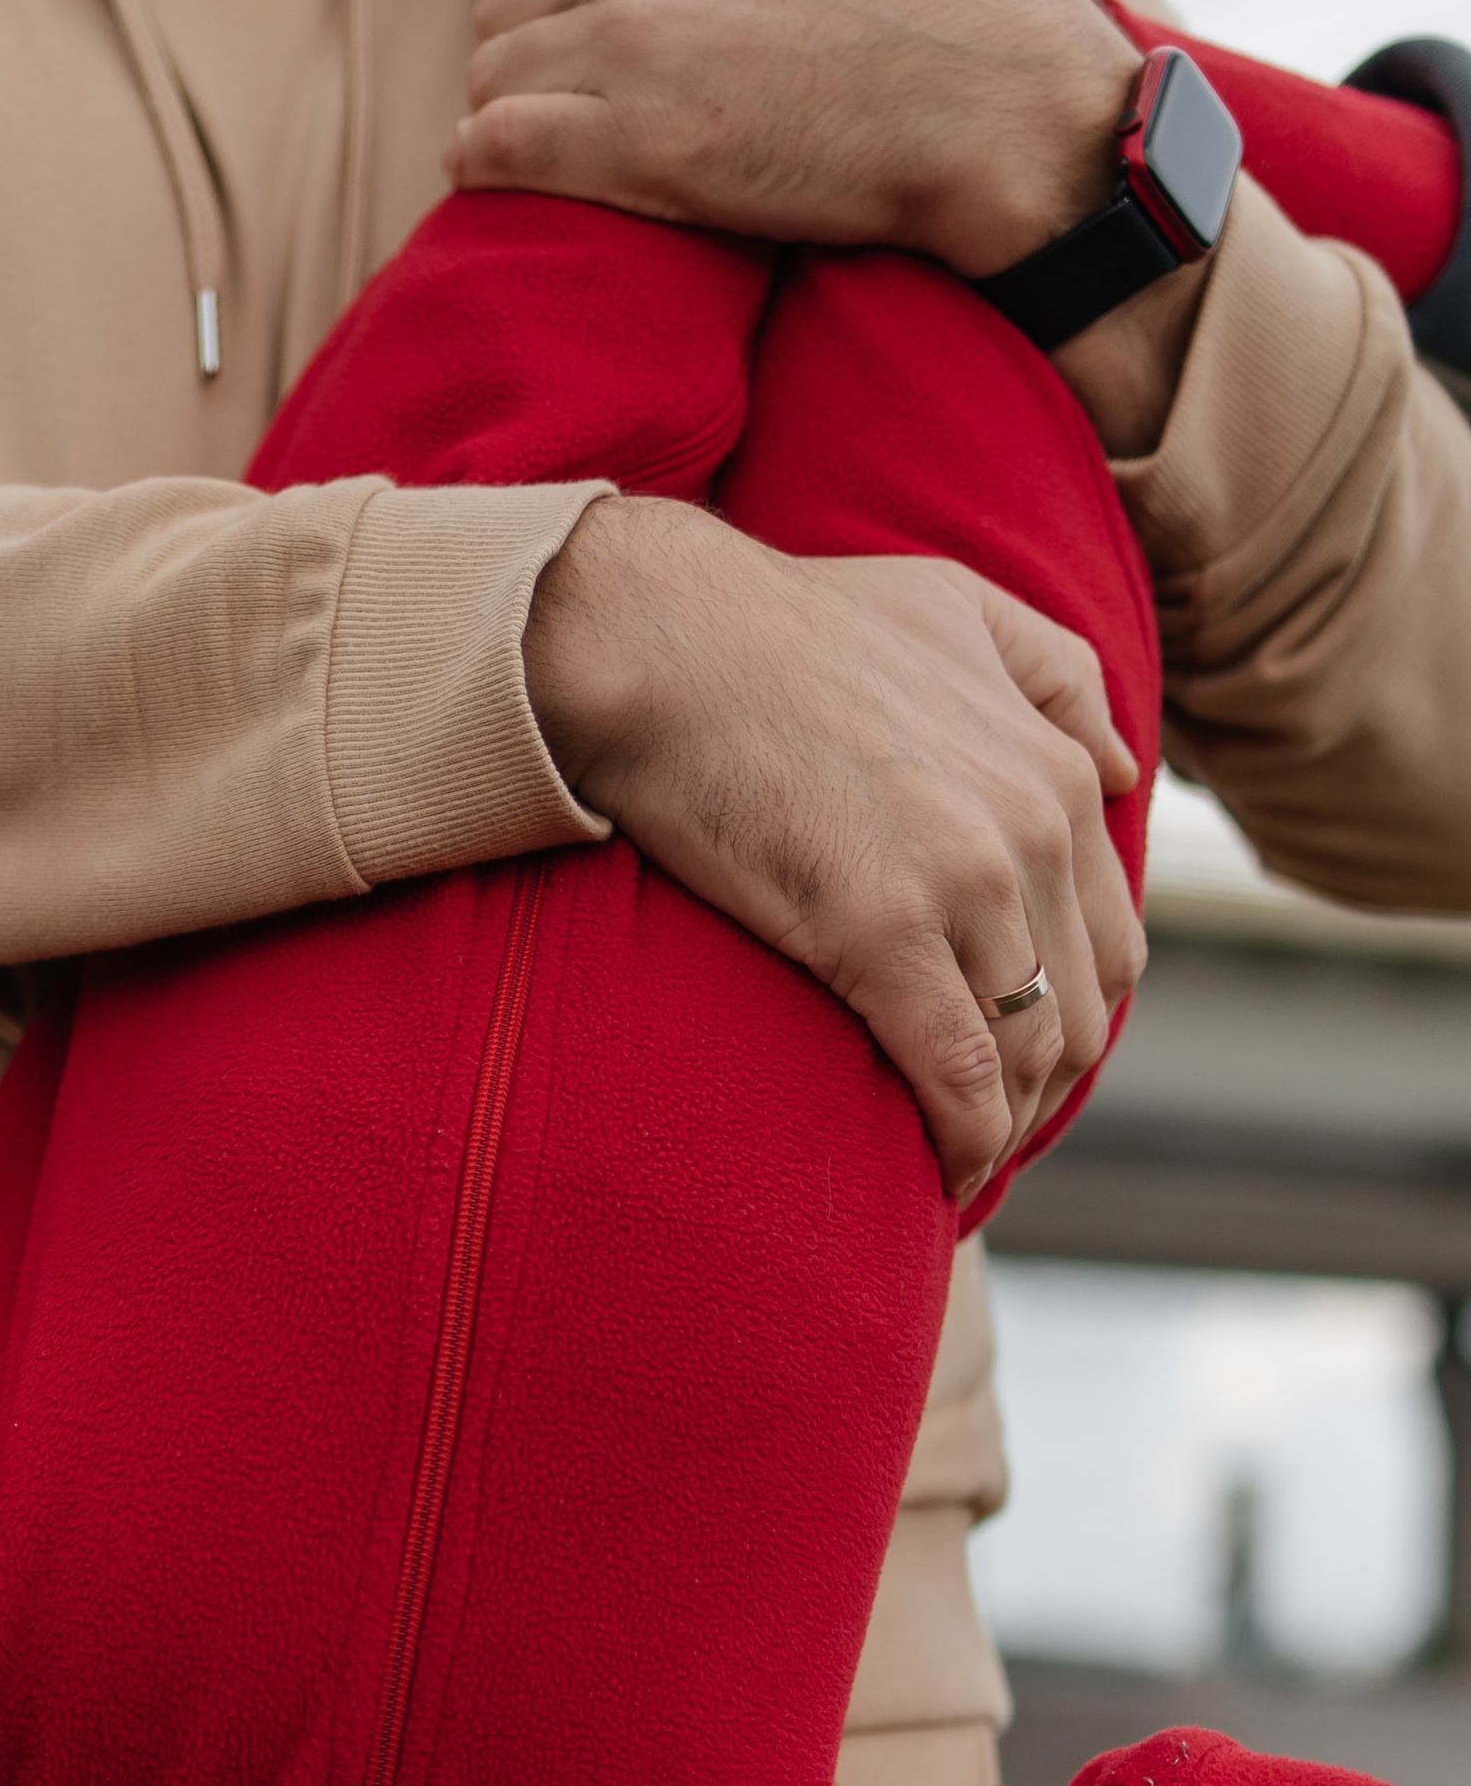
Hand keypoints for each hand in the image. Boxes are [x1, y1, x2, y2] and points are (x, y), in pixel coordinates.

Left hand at [451, 0, 1142, 282]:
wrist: (986, 98)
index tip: (604, 32)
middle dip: (536, 44)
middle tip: (586, 97)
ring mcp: (628, 42)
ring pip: (492, 71)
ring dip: (510, 105)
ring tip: (558, 140)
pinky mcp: (632, 146)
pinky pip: (496, 144)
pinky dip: (484, 160)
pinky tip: (497, 173)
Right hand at [523, 496, 1142, 1197]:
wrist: (660, 638)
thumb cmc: (781, 624)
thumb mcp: (956, 605)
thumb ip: (1056, 676)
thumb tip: (1125, 769)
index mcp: (1056, 768)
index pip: (1107, 940)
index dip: (1068, 1023)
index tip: (1014, 1069)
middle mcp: (1033, 828)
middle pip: (1081, 1011)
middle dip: (1040, 1094)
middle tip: (978, 1134)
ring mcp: (964, 881)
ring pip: (1030, 1054)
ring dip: (1002, 1131)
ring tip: (954, 1167)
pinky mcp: (882, 931)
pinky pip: (959, 1074)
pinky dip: (963, 1144)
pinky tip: (939, 1179)